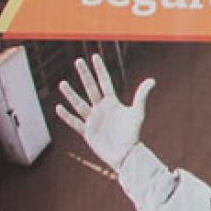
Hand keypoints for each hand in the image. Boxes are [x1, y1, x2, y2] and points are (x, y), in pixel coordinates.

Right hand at [55, 52, 154, 167]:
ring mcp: (93, 120)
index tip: (94, 56)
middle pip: (91, 88)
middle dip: (85, 74)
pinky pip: (75, 122)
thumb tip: (152, 80)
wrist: (127, 154)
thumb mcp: (137, 113)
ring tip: (62, 83)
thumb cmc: (133, 134)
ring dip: (71, 94)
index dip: (100, 69)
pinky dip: (66, 116)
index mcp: (112, 103)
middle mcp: (101, 109)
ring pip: (79, 104)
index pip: (105, 82)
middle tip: (77, 60)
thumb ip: (141, 96)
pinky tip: (58, 107)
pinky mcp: (88, 132)